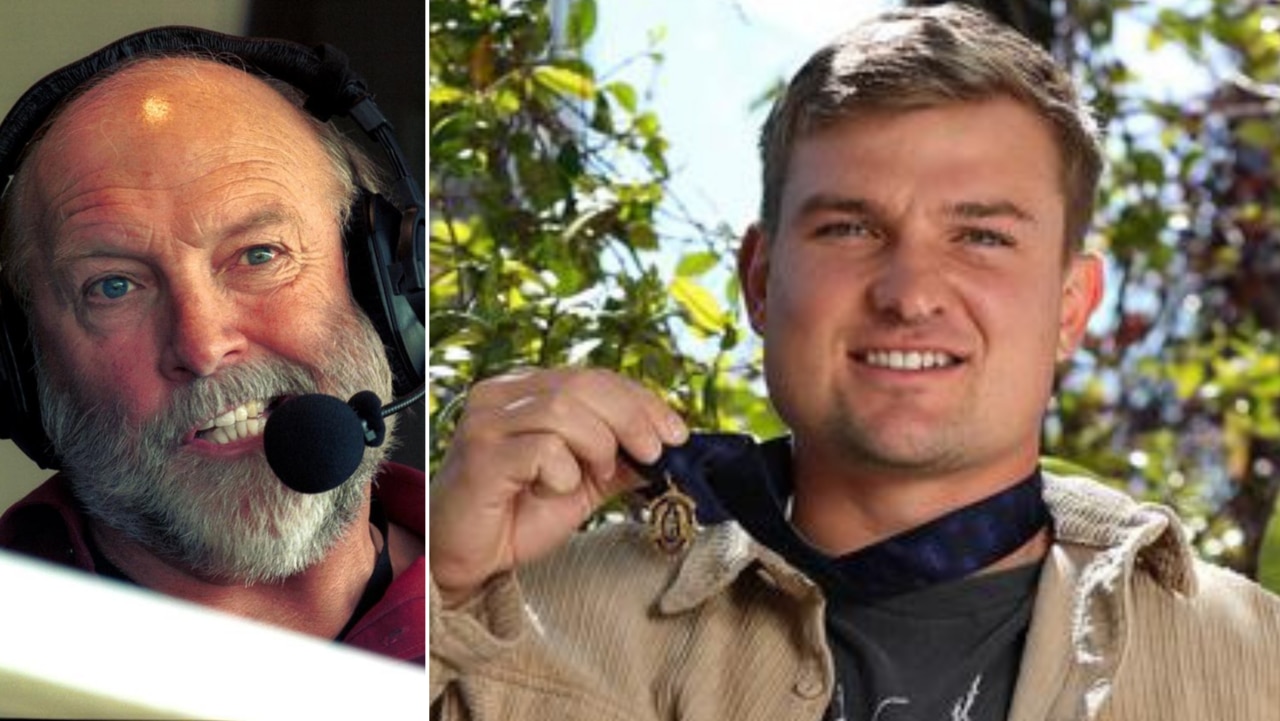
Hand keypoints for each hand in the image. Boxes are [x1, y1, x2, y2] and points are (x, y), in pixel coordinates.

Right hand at [429, 368, 687, 606]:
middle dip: (631, 418)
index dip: (641, 400)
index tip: (676, 432)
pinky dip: (563, 472)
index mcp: (525, 390)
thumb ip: (618, 458)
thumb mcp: (582, 482)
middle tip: (655, 453)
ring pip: (563, 409)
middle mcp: (501, 395)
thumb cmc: (515, 516)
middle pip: (582, 384)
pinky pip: (541, 448)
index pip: (593, 377)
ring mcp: (486, 421)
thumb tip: (667, 445)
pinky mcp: (481, 454)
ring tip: (596, 477)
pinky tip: (554, 490)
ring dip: (597, 446)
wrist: (467, 559)